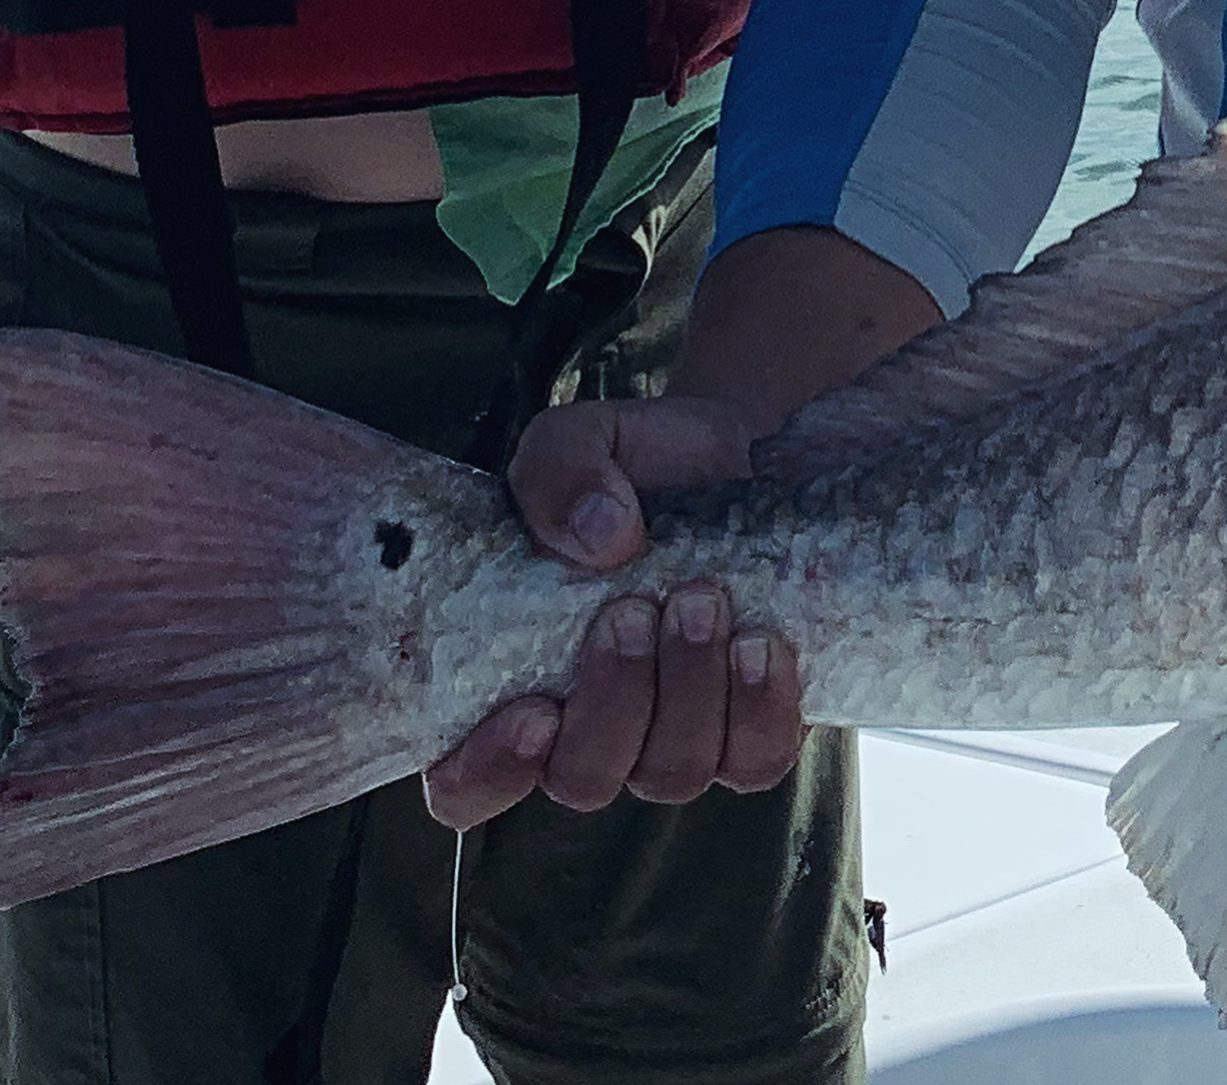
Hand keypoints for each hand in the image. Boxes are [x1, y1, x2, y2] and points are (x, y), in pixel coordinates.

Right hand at [421, 394, 808, 827]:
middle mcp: (587, 732)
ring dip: (689, 691)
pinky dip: (759, 709)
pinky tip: (762, 643)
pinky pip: (756, 760)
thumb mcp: (579, 442)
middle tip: (634, 608)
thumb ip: (559, 471)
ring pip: (672, 772)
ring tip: (703, 600)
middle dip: (614, 699)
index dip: (487, 772)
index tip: (532, 711)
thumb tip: (602, 535)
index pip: (465, 785)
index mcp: (509, 685)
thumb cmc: (632, 468)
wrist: (734, 457)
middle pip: (584, 778)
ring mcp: (674, 739)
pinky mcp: (751, 729)